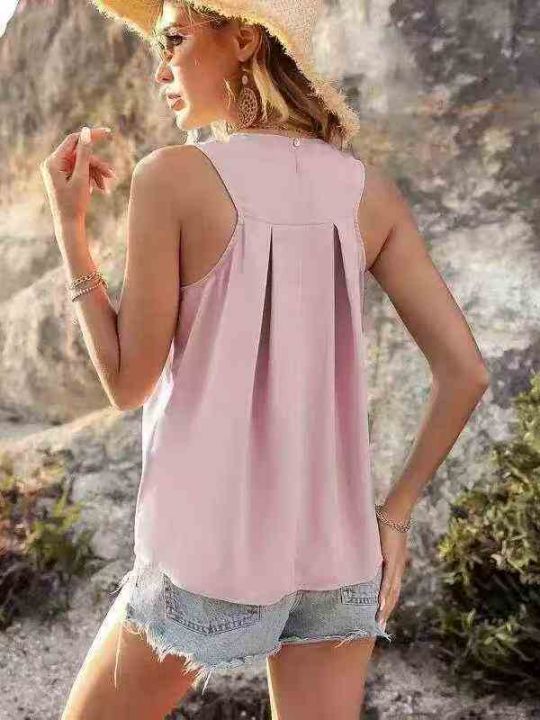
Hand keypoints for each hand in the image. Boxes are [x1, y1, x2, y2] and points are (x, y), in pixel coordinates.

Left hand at [40, 125, 115, 223]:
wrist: (69, 224)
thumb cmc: (74, 203)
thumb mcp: (82, 177)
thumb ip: (85, 154)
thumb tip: (86, 132)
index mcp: (53, 162)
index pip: (74, 140)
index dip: (91, 136)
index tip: (108, 133)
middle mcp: (52, 163)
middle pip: (80, 154)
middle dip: (97, 165)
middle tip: (111, 175)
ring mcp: (57, 170)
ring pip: (82, 163)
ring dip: (96, 173)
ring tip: (107, 187)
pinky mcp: (62, 177)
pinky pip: (79, 171)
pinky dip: (90, 178)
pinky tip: (100, 189)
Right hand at [375, 513, 409, 628]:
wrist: (395, 513)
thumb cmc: (385, 524)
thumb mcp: (376, 542)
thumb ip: (369, 549)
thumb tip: (355, 551)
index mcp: (393, 566)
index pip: (391, 590)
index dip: (387, 604)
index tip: (380, 617)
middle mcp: (396, 569)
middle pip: (393, 596)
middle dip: (386, 612)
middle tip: (378, 627)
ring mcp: (395, 565)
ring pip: (391, 592)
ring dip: (385, 608)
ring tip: (379, 621)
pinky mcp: (391, 560)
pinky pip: (388, 580)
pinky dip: (385, 593)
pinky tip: (380, 604)